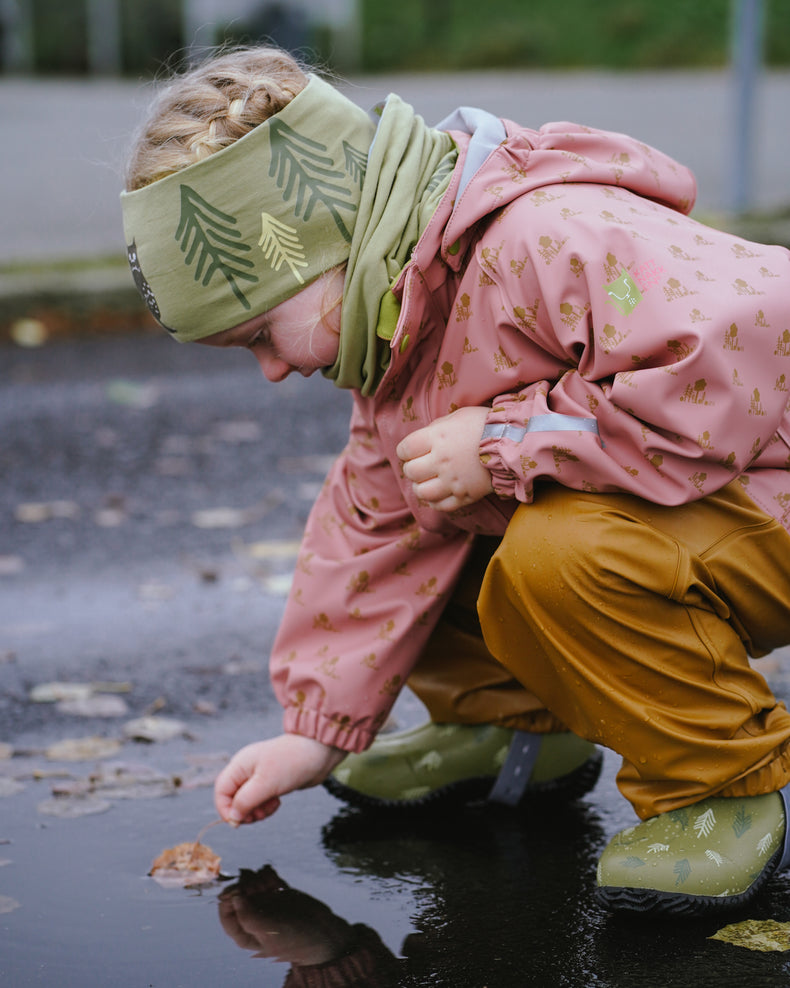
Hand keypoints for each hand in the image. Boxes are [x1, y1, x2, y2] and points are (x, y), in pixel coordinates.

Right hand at [214, 734, 345, 825]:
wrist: (319, 753)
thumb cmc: (291, 763)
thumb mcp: (265, 784)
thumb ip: (245, 801)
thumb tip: (232, 818)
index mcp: (240, 765)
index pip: (221, 791)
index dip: (225, 809)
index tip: (238, 822)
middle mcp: (247, 770)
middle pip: (233, 798)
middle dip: (244, 811)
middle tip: (259, 816)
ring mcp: (259, 775)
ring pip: (248, 801)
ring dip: (256, 811)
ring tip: (271, 807)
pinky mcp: (272, 782)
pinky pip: (261, 800)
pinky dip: (266, 806)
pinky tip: (277, 802)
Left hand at [218, 866, 353, 964]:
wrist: (323, 933)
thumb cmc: (297, 940)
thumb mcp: (272, 933)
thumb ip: (250, 917)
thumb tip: (234, 899)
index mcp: (245, 933)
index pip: (226, 912)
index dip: (230, 897)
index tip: (241, 889)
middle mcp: (251, 916)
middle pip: (238, 892)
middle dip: (247, 884)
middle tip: (262, 886)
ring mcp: (264, 903)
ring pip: (250, 881)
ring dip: (258, 877)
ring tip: (270, 883)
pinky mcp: (276, 892)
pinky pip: (264, 876)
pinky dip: (267, 873)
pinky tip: (274, 876)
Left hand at [396, 406, 492, 511]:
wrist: (515, 442)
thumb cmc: (485, 424)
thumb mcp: (457, 416)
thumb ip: (437, 428)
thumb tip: (423, 440)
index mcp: (437, 438)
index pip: (405, 449)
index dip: (405, 451)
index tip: (411, 451)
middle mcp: (441, 460)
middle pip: (411, 472)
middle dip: (413, 469)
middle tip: (422, 466)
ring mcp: (453, 481)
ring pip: (422, 492)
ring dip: (421, 488)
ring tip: (429, 482)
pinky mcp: (466, 495)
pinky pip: (441, 506)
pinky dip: (436, 502)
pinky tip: (440, 494)